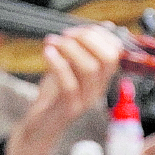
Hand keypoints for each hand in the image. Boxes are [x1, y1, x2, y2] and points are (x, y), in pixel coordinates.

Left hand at [4, 24, 121, 154]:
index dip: (98, 34)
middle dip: (87, 38)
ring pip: (90, 68)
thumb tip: (95, 26)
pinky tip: (47, 53)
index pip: (115, 51)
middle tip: (66, 35)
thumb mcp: (69, 68)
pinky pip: (69, 84)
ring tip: (53, 42)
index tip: (77, 29)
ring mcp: (86, 100)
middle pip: (108, 58)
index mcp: (102, 79)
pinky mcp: (69, 108)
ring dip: (70, 48)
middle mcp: (98, 89)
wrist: (39, 128)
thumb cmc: (54, 97)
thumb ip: (79, 49)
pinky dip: (57, 63)